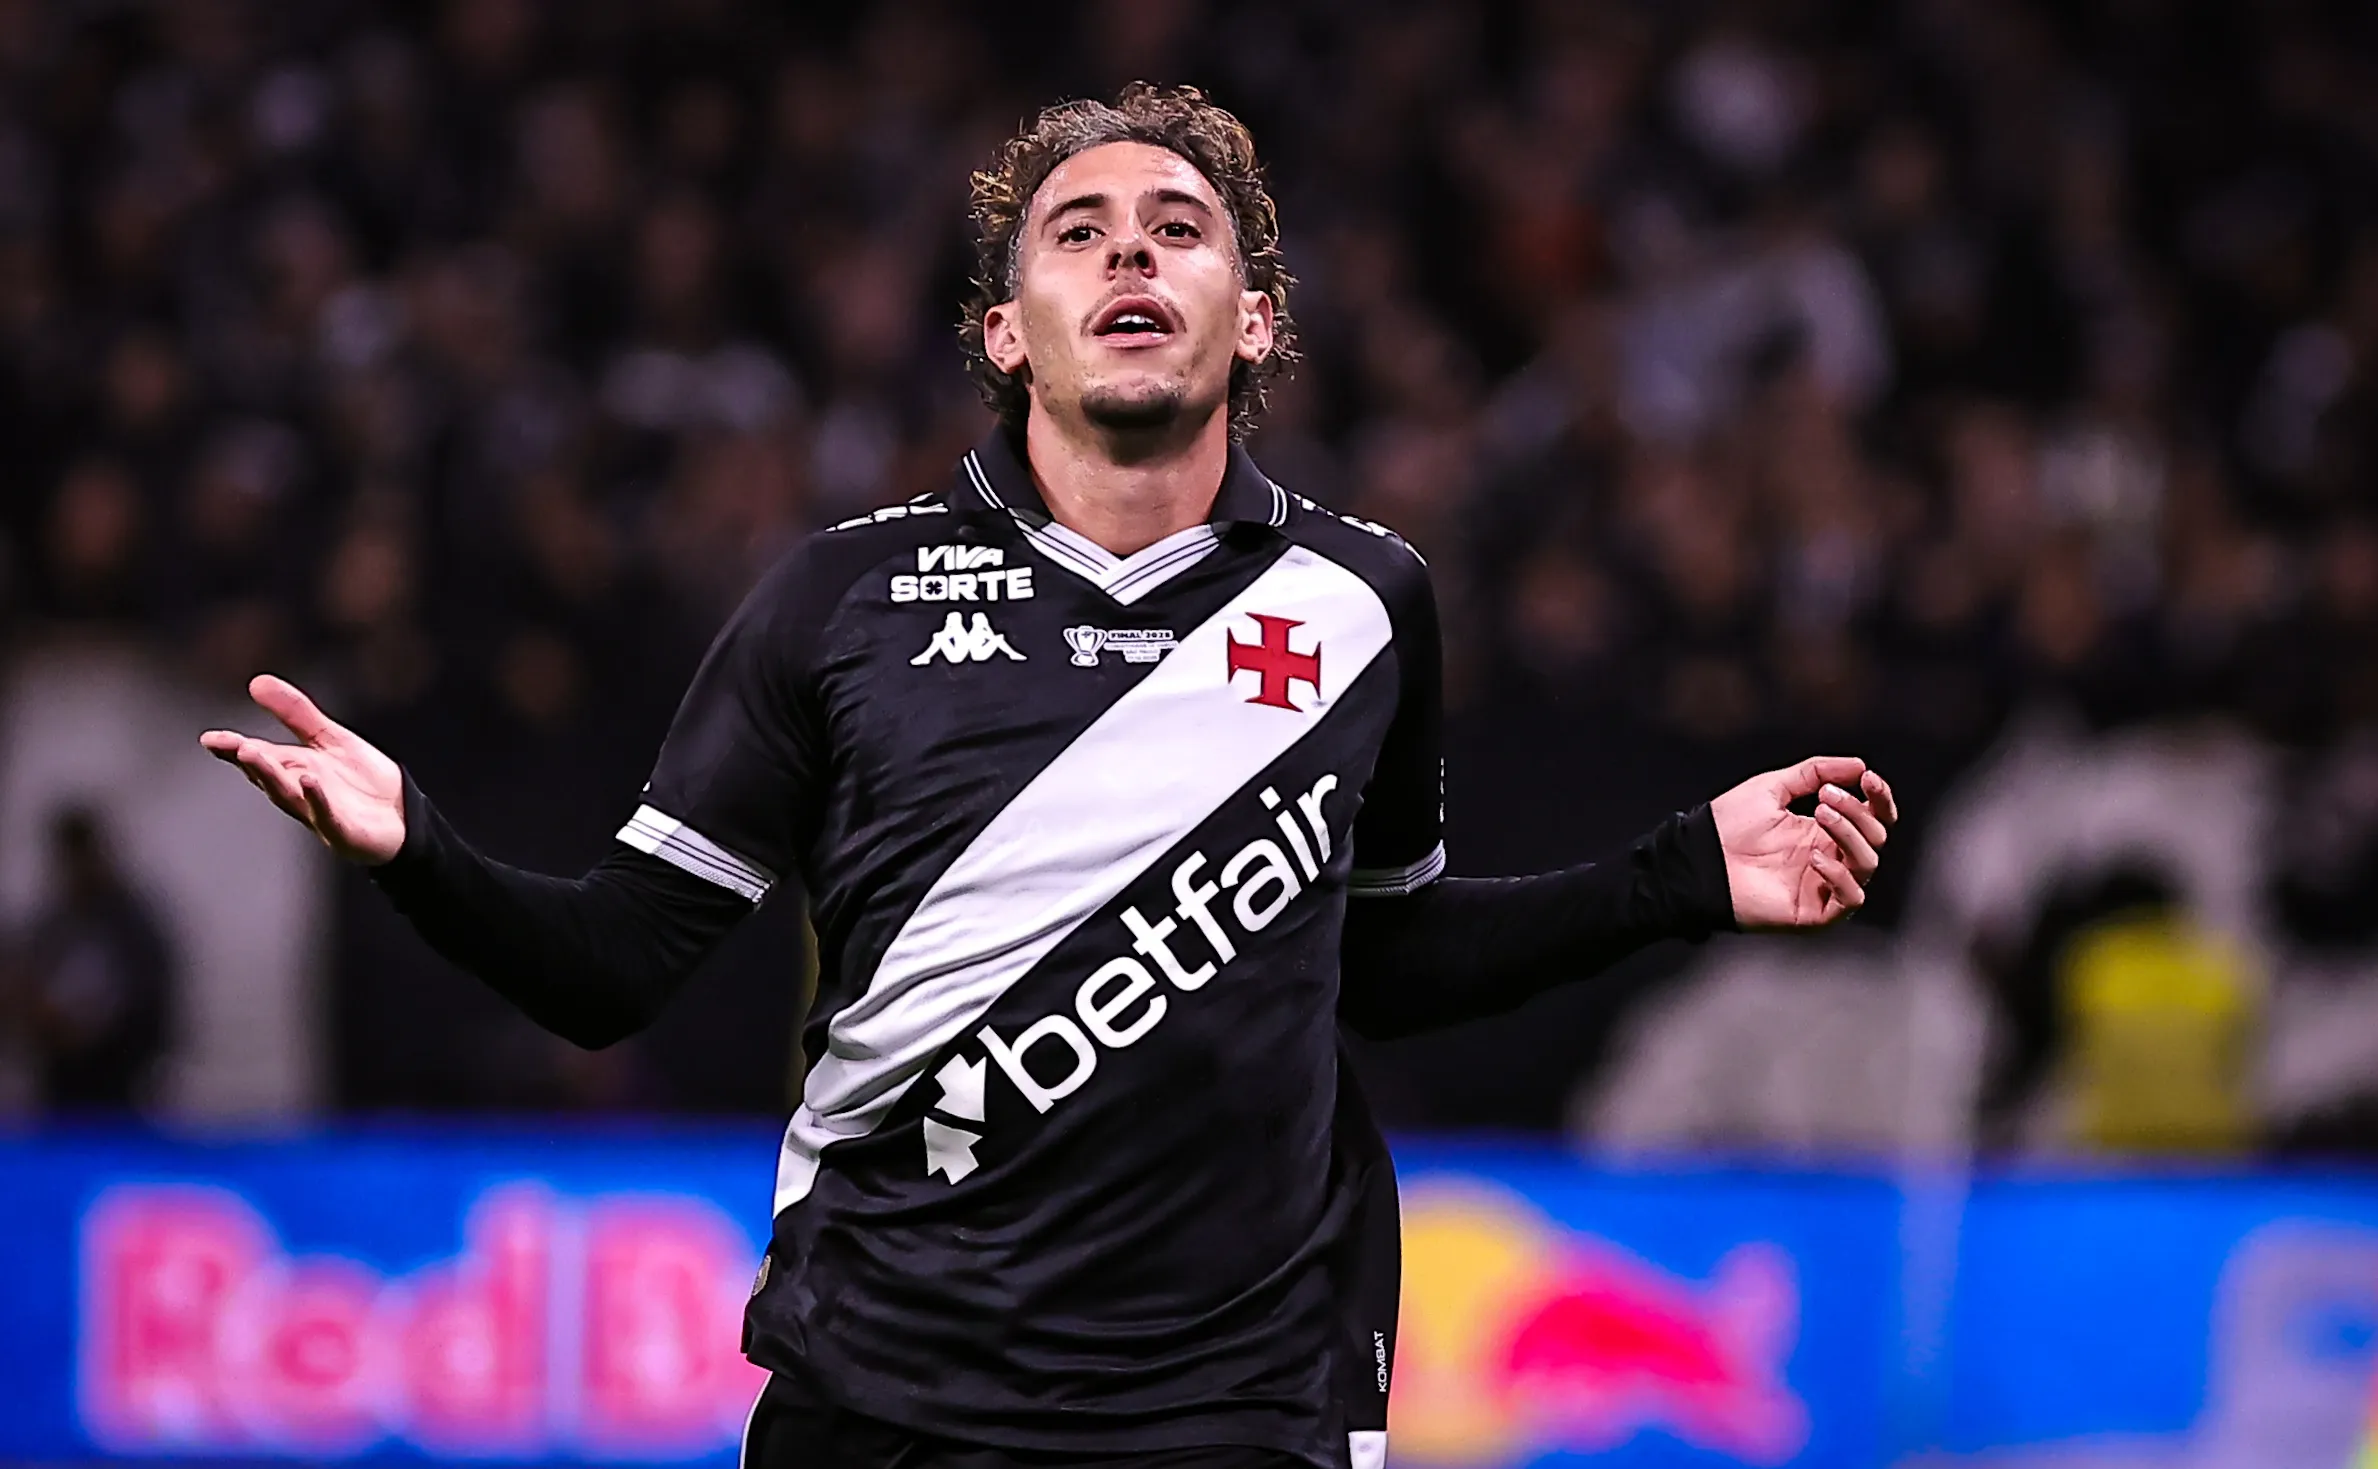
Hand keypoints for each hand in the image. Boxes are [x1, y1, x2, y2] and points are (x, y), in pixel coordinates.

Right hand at [199, 675, 405, 864]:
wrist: (404, 815)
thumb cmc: (362, 780)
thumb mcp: (330, 738)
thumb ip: (296, 713)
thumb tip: (256, 682)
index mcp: (293, 769)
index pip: (259, 757)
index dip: (233, 749)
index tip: (210, 739)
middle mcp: (300, 793)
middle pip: (269, 777)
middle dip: (251, 762)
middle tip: (234, 745)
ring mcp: (320, 815)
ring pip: (289, 797)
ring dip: (271, 777)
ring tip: (253, 754)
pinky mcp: (344, 833)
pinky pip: (328, 816)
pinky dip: (317, 800)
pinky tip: (309, 781)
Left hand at [1709, 756, 1897, 930]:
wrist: (1700, 860)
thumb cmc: (1728, 828)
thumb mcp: (1773, 788)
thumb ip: (1815, 772)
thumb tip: (1858, 765)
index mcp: (1824, 831)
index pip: (1873, 817)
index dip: (1879, 798)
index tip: (1868, 779)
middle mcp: (1831, 857)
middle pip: (1875, 837)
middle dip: (1857, 811)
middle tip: (1825, 797)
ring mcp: (1825, 885)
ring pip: (1867, 863)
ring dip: (1850, 834)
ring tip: (1821, 814)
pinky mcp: (1816, 912)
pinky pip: (1850, 898)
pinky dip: (1841, 875)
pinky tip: (1816, 857)